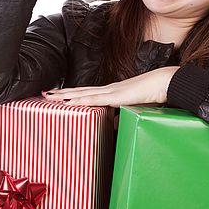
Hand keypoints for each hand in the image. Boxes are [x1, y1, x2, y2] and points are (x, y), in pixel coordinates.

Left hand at [42, 67, 179, 106]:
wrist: (164, 83)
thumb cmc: (153, 93)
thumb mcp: (133, 108)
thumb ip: (121, 116)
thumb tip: (111, 125)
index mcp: (112, 92)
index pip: (88, 92)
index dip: (73, 93)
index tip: (58, 94)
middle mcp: (108, 89)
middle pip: (80, 90)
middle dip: (62, 93)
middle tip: (45, 94)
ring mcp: (111, 91)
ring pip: (82, 93)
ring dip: (65, 95)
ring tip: (50, 96)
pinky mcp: (116, 96)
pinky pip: (95, 98)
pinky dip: (81, 99)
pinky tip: (70, 100)